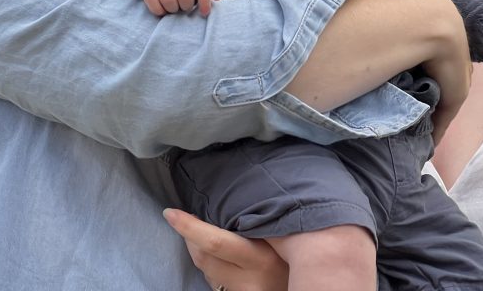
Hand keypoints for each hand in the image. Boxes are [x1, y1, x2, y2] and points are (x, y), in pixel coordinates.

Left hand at [163, 208, 287, 290]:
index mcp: (261, 258)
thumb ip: (259, 222)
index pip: (214, 241)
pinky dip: (210, 265)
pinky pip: (214, 281)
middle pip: (203, 256)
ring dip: (198, 251)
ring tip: (204, 233)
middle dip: (190, 236)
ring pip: (206, 270)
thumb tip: (227, 200)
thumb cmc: (296, 253)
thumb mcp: (281, 236)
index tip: (169, 213)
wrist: (312, 285)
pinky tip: (218, 254)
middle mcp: (248, 279)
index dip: (189, 227)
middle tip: (186, 218)